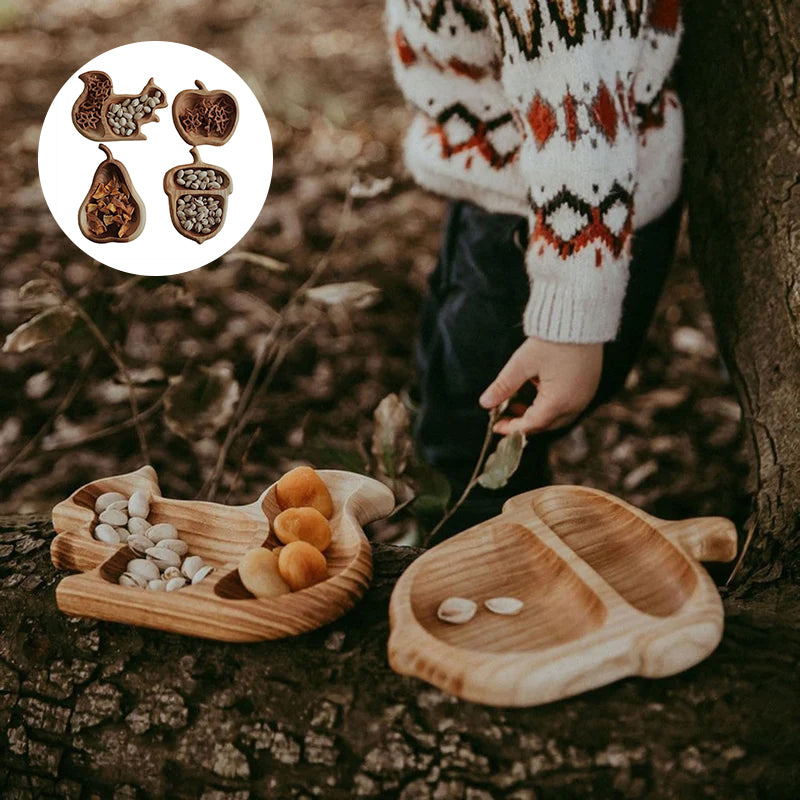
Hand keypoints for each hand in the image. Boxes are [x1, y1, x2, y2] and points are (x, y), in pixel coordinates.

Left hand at [479, 337, 602, 434]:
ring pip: (559, 417)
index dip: (512, 428)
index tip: (496, 426)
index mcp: (559, 401)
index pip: (531, 425)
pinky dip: (551, 405)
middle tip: (505, 415)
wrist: (580, 317)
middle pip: (546, 425)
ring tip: (518, 403)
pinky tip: (538, 391)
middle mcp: (575, 403)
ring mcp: (585, 396)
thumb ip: (504, 386)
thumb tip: (485, 403)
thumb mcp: (522, 363)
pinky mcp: (589, 386)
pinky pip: (569, 405)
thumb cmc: (552, 340)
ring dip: (538, 415)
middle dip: (525, 423)